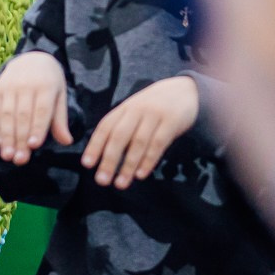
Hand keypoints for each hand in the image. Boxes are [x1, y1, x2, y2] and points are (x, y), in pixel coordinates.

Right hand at [0, 50, 71, 164]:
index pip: (42, 110)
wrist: (31, 58)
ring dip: (6, 137)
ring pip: (7, 115)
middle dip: (20, 139)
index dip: (37, 127)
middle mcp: (26, 84)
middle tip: (20, 160)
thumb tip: (67, 142)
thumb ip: (60, 119)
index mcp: (46, 85)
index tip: (34, 146)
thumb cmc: (49, 82)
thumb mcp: (59, 96)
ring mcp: (9, 86)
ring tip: (7, 156)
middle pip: (22, 115)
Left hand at [82, 74, 198, 188]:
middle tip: (101, 180)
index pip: (106, 126)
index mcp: (125, 108)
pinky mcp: (172, 121)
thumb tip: (104, 156)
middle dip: (109, 159)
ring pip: (138, 142)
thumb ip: (122, 127)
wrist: (187, 90)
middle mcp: (137, 110)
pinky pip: (158, 143)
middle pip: (119, 136)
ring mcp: (155, 115)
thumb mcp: (136, 111)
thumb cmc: (156, 107)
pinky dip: (148, 160)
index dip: (95, 145)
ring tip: (120, 183)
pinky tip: (141, 174)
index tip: (87, 164)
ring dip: (128, 165)